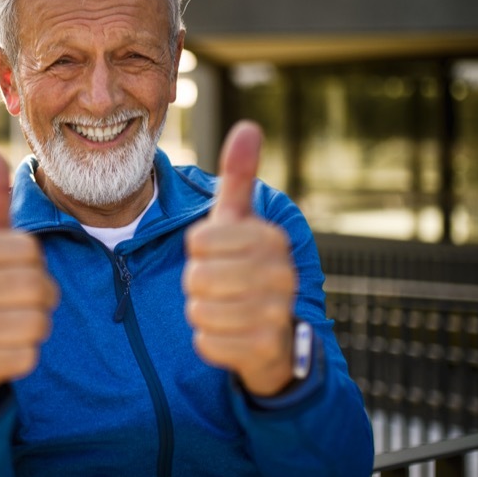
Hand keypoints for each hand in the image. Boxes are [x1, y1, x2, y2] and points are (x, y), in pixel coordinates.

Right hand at [0, 145, 59, 411]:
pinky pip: (28, 356)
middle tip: (19, 305)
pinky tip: (3, 352)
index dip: (35, 264)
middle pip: (37, 286)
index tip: (13, 274)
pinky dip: (25, 356)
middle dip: (41, 298)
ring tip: (11, 326)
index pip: (29, 250)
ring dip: (35, 327)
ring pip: (37, 322)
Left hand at [183, 121, 298, 396]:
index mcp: (270, 238)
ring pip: (199, 310)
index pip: (199, 241)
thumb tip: (248, 126)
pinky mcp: (265, 350)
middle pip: (197, 277)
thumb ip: (239, 176)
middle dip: (197, 284)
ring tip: (226, 309)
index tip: (219, 256)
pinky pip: (207, 343)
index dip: (198, 251)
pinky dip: (209, 341)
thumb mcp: (240, 222)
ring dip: (202, 312)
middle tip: (220, 286)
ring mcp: (277, 313)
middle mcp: (280, 274)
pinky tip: (230, 335)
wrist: (276, 338)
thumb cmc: (246, 268)